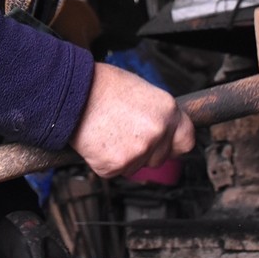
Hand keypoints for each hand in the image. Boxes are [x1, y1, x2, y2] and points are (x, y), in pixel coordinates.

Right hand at [70, 62, 194, 178]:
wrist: (72, 92)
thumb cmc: (101, 85)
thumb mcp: (142, 91)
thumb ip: (158, 114)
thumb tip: (164, 130)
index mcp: (167, 111)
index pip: (186, 141)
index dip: (173, 143)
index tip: (165, 143)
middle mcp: (157, 132)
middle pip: (160, 158)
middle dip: (145, 151)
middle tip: (125, 133)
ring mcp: (137, 151)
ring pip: (136, 167)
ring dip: (125, 156)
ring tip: (109, 133)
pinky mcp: (115, 165)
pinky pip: (114, 171)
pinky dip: (105, 161)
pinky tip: (98, 141)